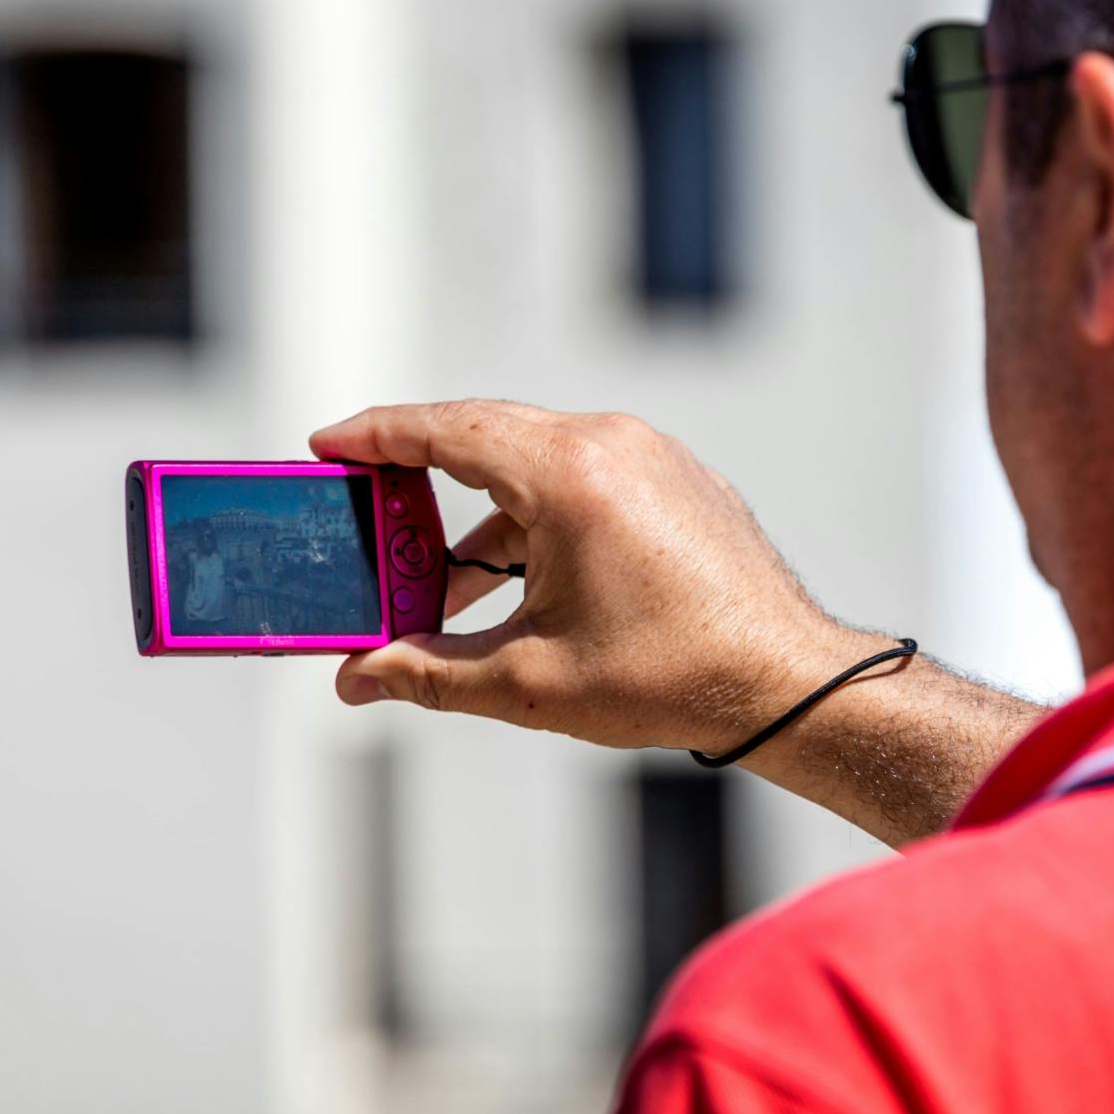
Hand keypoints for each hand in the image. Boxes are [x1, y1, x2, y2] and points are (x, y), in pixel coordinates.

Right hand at [309, 400, 891, 755]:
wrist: (788, 684)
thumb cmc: (669, 678)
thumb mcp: (529, 680)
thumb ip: (427, 672)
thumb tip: (357, 680)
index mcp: (570, 473)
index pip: (445, 429)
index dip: (374, 436)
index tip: (325, 445)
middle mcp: (612, 443)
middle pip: (484, 438)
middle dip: (417, 484)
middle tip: (365, 518)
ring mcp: (650, 456)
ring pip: (534, 466)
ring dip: (481, 523)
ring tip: (441, 592)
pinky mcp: (674, 480)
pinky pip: (582, 479)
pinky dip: (534, 520)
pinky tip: (514, 584)